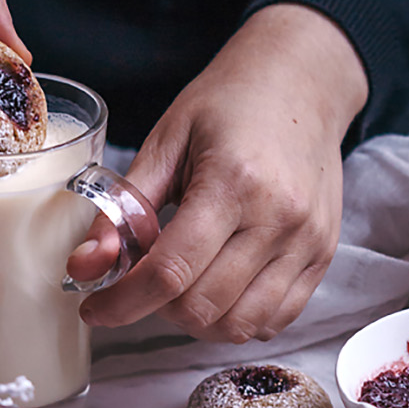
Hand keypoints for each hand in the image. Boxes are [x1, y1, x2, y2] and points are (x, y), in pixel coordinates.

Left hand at [68, 5, 368, 339]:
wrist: (302, 82)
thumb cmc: (229, 104)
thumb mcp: (165, 142)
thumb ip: (124, 208)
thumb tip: (85, 266)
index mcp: (232, 183)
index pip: (170, 272)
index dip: (123, 302)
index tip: (94, 308)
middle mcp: (278, 219)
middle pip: (202, 306)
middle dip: (155, 308)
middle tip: (139, 281)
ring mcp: (307, 242)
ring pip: (238, 325)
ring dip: (195, 319)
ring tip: (179, 283)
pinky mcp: (323, 256)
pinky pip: (274, 320)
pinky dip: (235, 318)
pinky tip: (216, 285)